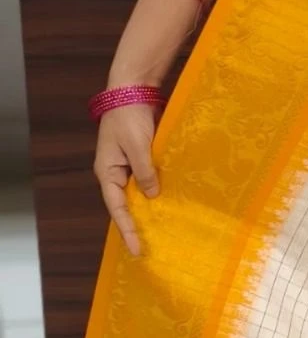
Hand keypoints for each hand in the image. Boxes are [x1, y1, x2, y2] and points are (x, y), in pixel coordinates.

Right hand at [94, 102, 159, 256]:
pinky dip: (157, 189)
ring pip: (138, 192)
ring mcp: (129, 164)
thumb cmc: (130, 116)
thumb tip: (152, 195)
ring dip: (149, 208)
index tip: (136, 249)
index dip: (127, 229)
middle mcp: (116, 171)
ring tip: (162, 230)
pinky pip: (148, 178)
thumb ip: (145, 171)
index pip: (117, 208)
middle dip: (137, 224)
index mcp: (108, 172)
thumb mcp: (138, 146)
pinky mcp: (142, 155)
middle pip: (126, 203)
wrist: (132, 88)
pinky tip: (170, 200)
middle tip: (150, 248)